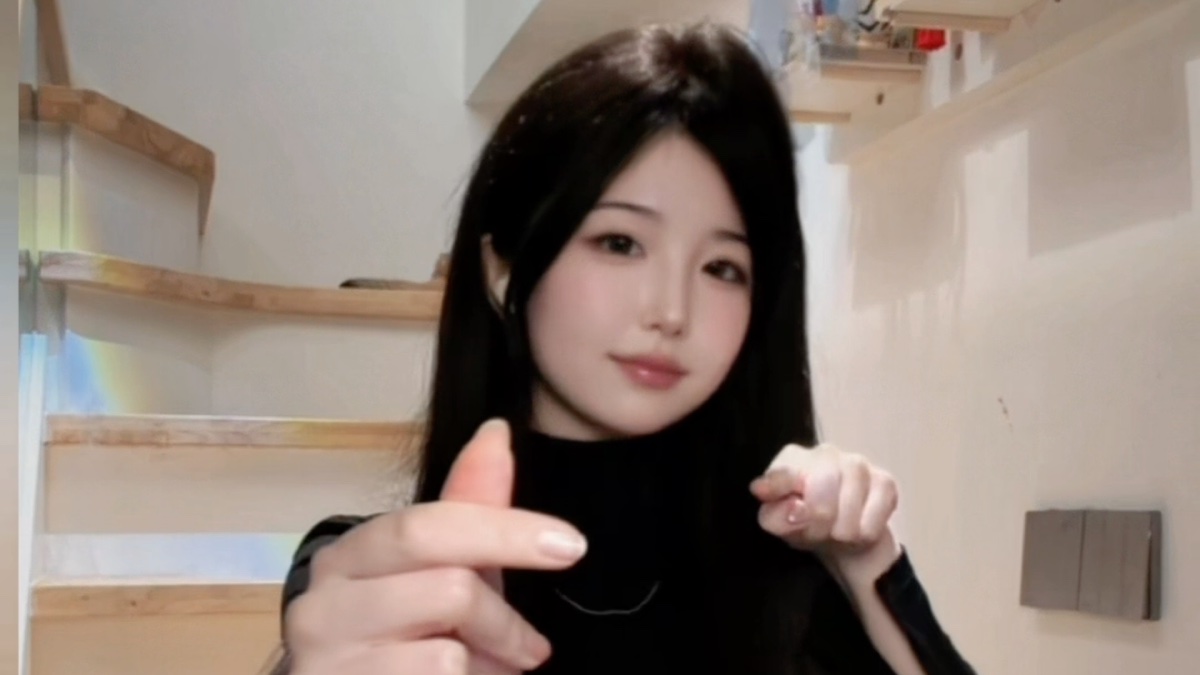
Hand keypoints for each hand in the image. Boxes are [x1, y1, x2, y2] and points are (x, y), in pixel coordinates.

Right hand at [285, 419, 587, 674]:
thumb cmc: (400, 639)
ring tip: (486, 673)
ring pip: (449, 654)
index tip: (571, 546)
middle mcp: (323, 604)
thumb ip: (468, 508)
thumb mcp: (440, 572)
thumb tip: (496, 430)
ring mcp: (327, 660)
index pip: (430, 525)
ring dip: (488, 667)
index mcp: (349, 555)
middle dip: (503, 618)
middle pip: (449, 589)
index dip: (507, 531)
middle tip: (534, 648)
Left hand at [750, 443, 900, 574]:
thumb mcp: (781, 525)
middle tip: (815, 533)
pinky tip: (858, 527)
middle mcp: (825, 452)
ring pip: (849, 508)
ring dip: (841, 532)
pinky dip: (864, 533)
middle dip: (818, 523)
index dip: (778, 488)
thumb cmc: (806, 523)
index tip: (769, 498)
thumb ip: (777, 517)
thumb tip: (794, 509)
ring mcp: (857, 463)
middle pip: (821, 492)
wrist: (845, 537)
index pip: (785, 470)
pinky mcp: (885, 481)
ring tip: (836, 532)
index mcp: (792, 459)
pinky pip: (872, 520)